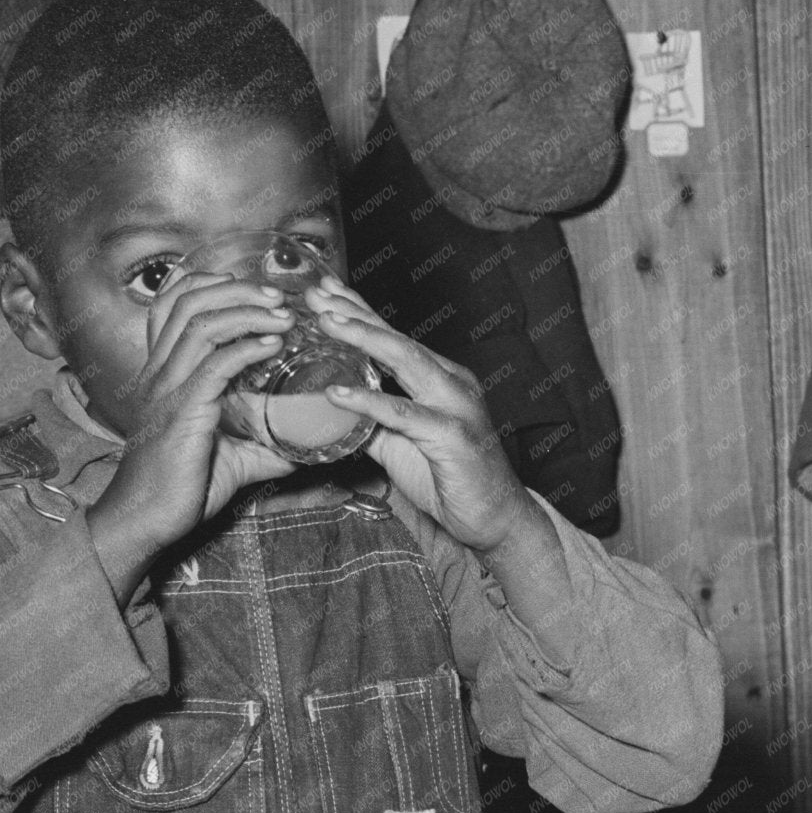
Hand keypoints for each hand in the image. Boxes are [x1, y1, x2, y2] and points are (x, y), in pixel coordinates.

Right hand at [85, 271, 298, 598]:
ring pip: (200, 326)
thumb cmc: (182, 487)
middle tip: (279, 296)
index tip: (252, 289)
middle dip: (237, 290)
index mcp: (163, 373)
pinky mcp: (181, 412)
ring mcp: (166, 390)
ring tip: (283, 315)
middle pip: (188, 304)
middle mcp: (159, 373)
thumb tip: (304, 446)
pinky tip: (273, 345)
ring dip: (247, 312)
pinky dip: (246, 349)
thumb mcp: (229, 456)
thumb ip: (263, 444)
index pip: (171, 306)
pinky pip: (213, 367)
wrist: (148, 520)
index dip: (208, 284)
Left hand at [303, 277, 538, 554]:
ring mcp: (456, 406)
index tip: (325, 293)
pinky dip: (369, 401)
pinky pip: (403, 413)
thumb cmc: (452, 480)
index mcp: (443, 379)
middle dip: (356, 314)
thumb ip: (371, 424)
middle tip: (317, 296)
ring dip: (363, 339)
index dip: (361, 313)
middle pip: (398, 339)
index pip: (396, 338)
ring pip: (406, 361)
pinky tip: (338, 393)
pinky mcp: (452, 434)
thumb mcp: (401, 445)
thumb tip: (331, 413)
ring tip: (326, 325)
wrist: (494, 519)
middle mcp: (452, 383)